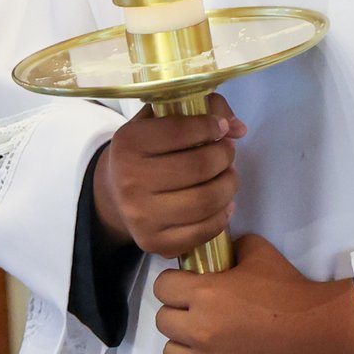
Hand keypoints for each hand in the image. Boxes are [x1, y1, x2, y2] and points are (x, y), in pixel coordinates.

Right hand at [92, 95, 242, 259]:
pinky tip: (223, 203)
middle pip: (199, 167)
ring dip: (229, 185)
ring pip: (206, 200)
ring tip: (228, 175)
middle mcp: (130, 181)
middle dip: (224, 156)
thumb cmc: (146, 151)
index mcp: (128, 144)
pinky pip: (203, 231)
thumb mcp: (160, 120)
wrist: (115, 194)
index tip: (220, 127)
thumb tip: (238, 128)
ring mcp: (141, 216)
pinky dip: (222, 215)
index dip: (209, 126)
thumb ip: (201, 110)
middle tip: (227, 152)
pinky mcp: (154, 243)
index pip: (180, 130)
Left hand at [152, 235, 353, 353]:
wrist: (320, 335)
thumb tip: (214, 254)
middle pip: (164, 321)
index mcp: (206, 294)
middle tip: (204, 314)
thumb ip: (229, 248)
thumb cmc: (290, 293)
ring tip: (210, 342)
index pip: (162, 288)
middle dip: (180, 314)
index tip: (191, 289)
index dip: (176, 285)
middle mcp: (200, 330)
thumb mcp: (259, 253)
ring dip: (186, 346)